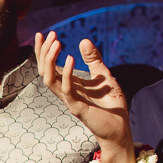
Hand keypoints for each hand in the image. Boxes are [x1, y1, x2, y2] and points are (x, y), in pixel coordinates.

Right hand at [35, 31, 133, 162]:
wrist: (120, 128)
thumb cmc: (111, 105)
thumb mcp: (103, 76)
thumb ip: (93, 60)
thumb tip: (84, 40)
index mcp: (69, 84)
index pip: (49, 66)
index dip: (42, 51)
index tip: (42, 33)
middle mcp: (65, 92)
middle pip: (44, 71)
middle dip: (44, 52)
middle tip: (52, 35)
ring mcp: (69, 100)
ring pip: (49, 80)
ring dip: (50, 60)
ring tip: (56, 43)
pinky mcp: (77, 108)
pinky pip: (66, 90)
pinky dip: (67, 74)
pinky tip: (71, 57)